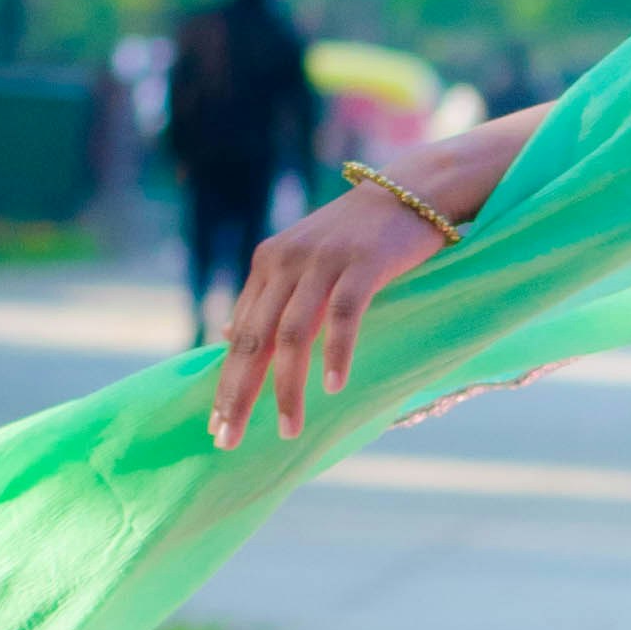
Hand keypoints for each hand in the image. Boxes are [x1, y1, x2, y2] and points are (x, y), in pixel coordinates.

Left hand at [209, 178, 449, 448]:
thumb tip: (231, 333)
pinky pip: (344, 315)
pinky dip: (337, 353)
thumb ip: (270, 295)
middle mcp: (287, 260)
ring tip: (288, 429)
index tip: (217, 424)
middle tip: (228, 439)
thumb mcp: (305, 260)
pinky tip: (333, 387)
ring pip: (294, 334)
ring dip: (288, 387)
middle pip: (255, 338)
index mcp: (268, 262)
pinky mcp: (363, 263)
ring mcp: (324, 261)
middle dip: (239, 393)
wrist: (413, 190)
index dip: (226, 380)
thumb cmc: (360, 235)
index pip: (240, 333)